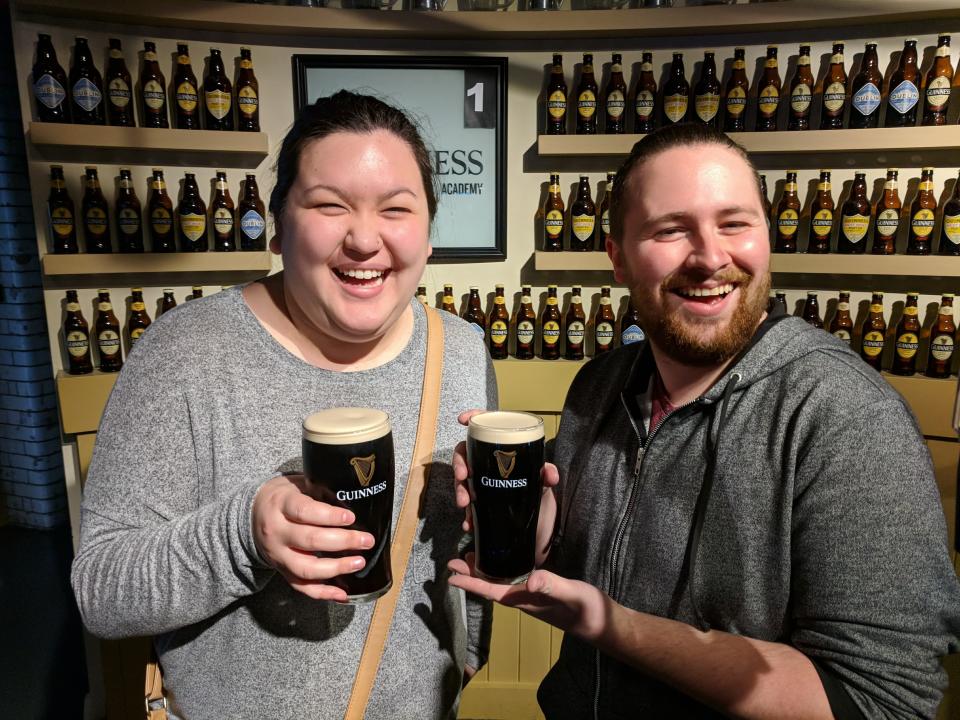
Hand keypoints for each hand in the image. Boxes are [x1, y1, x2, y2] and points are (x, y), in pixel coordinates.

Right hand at [252, 474, 373, 601]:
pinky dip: (322, 593)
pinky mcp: (281, 571)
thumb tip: (354, 498)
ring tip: (359, 562)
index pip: (304, 511)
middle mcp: (277, 532)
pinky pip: (301, 586)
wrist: (252, 514)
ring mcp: (278, 555)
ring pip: (305, 569)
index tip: (350, 517)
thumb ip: (320, 491)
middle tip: (366, 540)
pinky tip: (343, 593)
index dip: (329, 516)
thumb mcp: (297, 484)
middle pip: (309, 541)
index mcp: (281, 505)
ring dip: (336, 568)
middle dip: (342, 542)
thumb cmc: (284, 497)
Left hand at [448, 555, 608, 642]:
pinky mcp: (539, 593)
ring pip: (499, 584)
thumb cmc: (586, 609)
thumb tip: (529, 580)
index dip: (471, 582)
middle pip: (490, 587)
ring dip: (483, 573)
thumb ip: (552, 585)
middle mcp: (523, 599)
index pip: (491, 590)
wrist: (601, 623)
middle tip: (452, 562)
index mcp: (525, 599)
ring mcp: (531, 597)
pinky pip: (512, 582)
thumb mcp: (570, 593)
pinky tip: (502, 564)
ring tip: (469, 559)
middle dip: (470, 575)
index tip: (451, 576)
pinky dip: (501, 571)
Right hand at [452, 410, 559, 563]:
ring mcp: (483, 484)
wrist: (540, 531)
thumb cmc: (539, 498)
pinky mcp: (481, 505)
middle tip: (462, 476)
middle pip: (466, 454)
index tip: (462, 420)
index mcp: (504, 452)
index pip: (487, 428)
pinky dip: (466, 515)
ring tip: (465, 504)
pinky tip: (469, 523)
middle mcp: (490, 465)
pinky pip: (468, 506)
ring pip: (463, 481)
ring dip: (459, 490)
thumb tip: (550, 474)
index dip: (474, 419)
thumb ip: (547, 475)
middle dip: (459, 464)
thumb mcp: (544, 484)